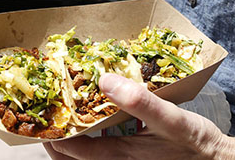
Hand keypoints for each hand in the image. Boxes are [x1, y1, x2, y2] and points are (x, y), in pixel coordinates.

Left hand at [45, 74, 234, 159]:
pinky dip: (89, 147)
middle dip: (55, 144)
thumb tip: (105, 81)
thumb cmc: (195, 142)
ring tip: (61, 126)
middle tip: (44, 124)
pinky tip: (92, 130)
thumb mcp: (171, 119)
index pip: (73, 150)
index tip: (39, 120)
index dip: (52, 136)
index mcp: (121, 155)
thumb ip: (139, 101)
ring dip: (70, 147)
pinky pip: (104, 157)